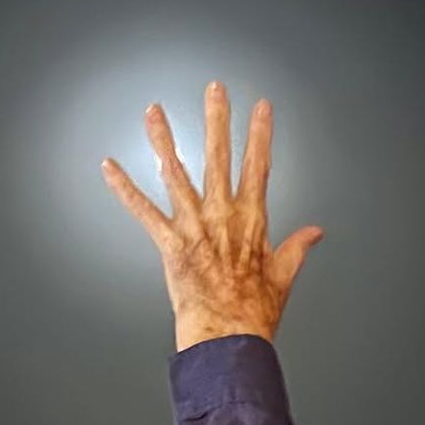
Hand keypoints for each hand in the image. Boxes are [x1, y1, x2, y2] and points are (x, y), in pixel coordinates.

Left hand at [101, 81, 324, 351]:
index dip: (261, 135)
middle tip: (215, 89)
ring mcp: (195, 227)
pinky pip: (143, 211)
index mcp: (252, 221)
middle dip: (217, 120)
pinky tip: (109, 167)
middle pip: (220, 158)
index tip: (262, 108)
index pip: (259, 167)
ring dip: (163, 140)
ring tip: (154, 111)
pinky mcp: (170, 244)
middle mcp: (223, 217)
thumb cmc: (255, 311)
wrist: (229, 335)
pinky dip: (124, 189)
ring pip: (176, 174)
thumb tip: (315, 233)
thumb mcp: (284, 275)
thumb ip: (297, 247)